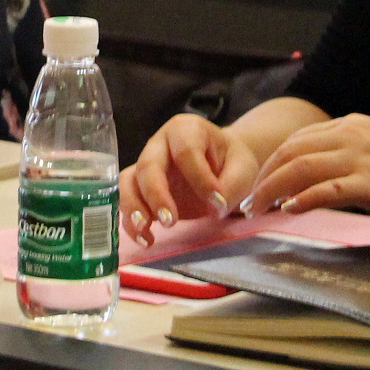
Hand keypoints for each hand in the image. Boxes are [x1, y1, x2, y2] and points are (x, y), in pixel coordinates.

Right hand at [121, 114, 260, 239]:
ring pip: (128, 181)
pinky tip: (146, 239)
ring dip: (133, 207)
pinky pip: (126, 201)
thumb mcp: (243, 169)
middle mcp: (160, 144)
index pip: (186, 152)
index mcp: (187, 130)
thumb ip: (232, 186)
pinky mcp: (140, 188)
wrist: (222, 166)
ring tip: (145, 230)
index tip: (217, 204)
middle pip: (149, 165)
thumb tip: (214, 207)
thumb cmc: (230, 162)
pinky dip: (130, 221)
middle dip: (156, 194)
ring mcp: (146, 165)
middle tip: (171, 222)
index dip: (200, 179)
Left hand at [243, 113, 369, 217]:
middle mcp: (353, 135)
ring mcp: (363, 157)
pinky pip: (329, 189)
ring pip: (302, 167)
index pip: (298, 140)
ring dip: (274, 189)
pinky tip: (290, 210)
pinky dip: (303, 199)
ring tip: (260, 209)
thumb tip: (318, 181)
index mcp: (352, 125)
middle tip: (249, 201)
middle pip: (291, 151)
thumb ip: (350, 158)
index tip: (258, 184)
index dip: (272, 162)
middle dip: (264, 176)